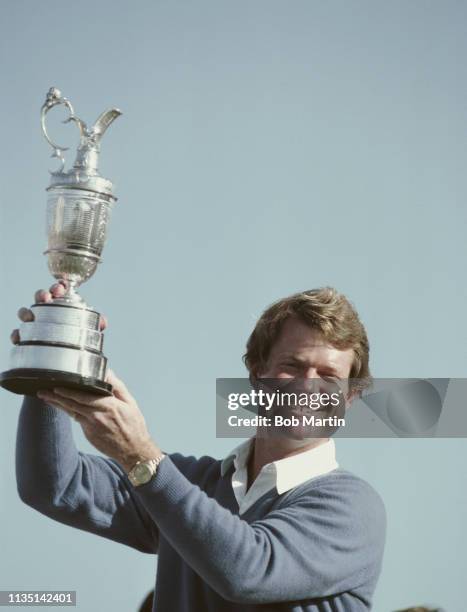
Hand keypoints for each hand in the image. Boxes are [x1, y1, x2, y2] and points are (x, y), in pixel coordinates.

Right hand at [10, 280, 107, 344]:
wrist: (74, 362)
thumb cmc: (81, 340)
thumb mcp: (92, 331)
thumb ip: (98, 324)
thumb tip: (103, 322)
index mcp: (62, 305)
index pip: (58, 291)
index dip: (58, 286)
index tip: (61, 286)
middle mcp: (47, 312)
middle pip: (40, 298)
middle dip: (42, 294)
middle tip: (48, 297)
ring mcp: (36, 325)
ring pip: (25, 313)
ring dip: (26, 312)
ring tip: (30, 316)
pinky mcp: (28, 340)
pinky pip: (18, 335)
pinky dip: (16, 334)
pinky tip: (18, 336)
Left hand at [36, 370, 160, 472]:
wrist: (134, 450)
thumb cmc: (134, 425)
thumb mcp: (130, 403)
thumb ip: (117, 387)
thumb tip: (107, 373)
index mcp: (109, 406)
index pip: (83, 396)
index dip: (68, 391)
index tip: (57, 385)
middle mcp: (97, 416)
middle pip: (73, 404)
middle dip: (56, 397)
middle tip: (43, 391)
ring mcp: (92, 427)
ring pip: (72, 412)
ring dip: (58, 404)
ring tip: (46, 398)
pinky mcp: (89, 434)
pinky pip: (78, 420)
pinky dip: (70, 412)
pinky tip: (63, 407)